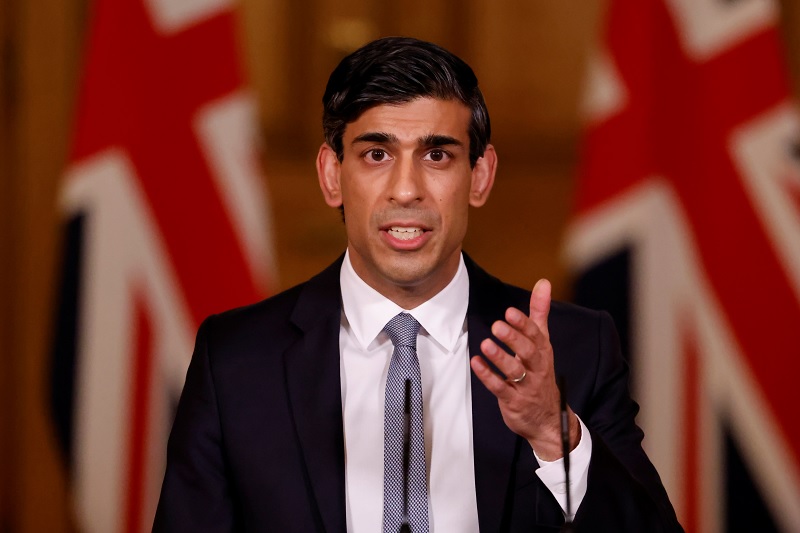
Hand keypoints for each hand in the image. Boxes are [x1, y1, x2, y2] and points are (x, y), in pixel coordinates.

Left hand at [470, 279, 578, 460]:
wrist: (548, 418)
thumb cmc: (540, 373)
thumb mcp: (542, 342)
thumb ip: (540, 313)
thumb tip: (543, 282)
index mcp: (543, 351)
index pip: (535, 335)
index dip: (523, 323)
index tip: (509, 312)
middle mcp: (537, 367)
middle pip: (528, 352)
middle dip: (513, 338)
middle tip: (497, 325)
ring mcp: (526, 386)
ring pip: (515, 371)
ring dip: (500, 357)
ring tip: (485, 344)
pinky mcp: (513, 400)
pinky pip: (500, 388)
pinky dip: (487, 376)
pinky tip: (476, 363)